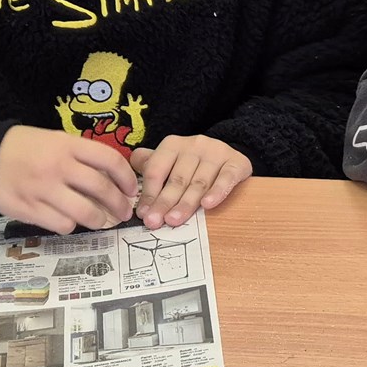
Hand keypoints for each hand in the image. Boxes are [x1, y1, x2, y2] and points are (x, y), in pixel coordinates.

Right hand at [0, 126, 138, 232]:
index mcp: (67, 145)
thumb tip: (115, 181)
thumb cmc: (27, 149)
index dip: (127, 177)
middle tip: (123, 213)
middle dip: (119, 205)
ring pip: (85, 212)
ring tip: (103, 222)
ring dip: (100, 220)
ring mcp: (42, 189)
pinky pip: (62, 224)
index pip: (109, 160)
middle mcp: (57, 166)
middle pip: (102, 189)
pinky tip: (70, 220)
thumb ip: (83, 157)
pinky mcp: (28, 209)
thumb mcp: (56, 141)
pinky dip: (71, 225)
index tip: (132, 189)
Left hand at [131, 134, 251, 226]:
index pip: (157, 170)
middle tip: (155, 222)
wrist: (230, 155)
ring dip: (186, 203)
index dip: (148, 193)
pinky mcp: (237, 162)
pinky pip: (227, 178)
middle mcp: (195, 145)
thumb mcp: (170, 162)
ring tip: (175, 220)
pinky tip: (208, 205)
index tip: (143, 214)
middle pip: (177, 178)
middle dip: (165, 202)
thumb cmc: (193, 164)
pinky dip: (218, 191)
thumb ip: (150, 167)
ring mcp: (217, 152)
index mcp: (173, 145)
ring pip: (199, 182)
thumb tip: (128, 177)